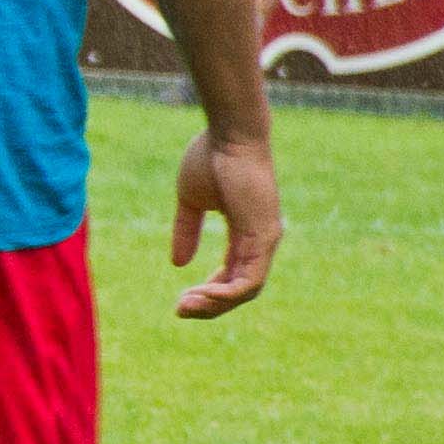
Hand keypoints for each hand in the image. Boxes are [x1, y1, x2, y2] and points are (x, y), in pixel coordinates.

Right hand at [170, 129, 281, 318]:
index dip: (209, 291)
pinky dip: (226, 294)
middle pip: (241, 290)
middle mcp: (261, 240)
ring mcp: (266, 240)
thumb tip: (178, 263)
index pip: (234, 275)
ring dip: (214, 304)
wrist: (228, 134)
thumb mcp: (190, 201)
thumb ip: (187, 231)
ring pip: (246, 291)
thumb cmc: (211, 157)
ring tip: (185, 305)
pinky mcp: (264, 237)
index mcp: (246, 233)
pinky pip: (249, 281)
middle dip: (209, 305)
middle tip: (179, 309)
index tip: (183, 296)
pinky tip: (200, 295)